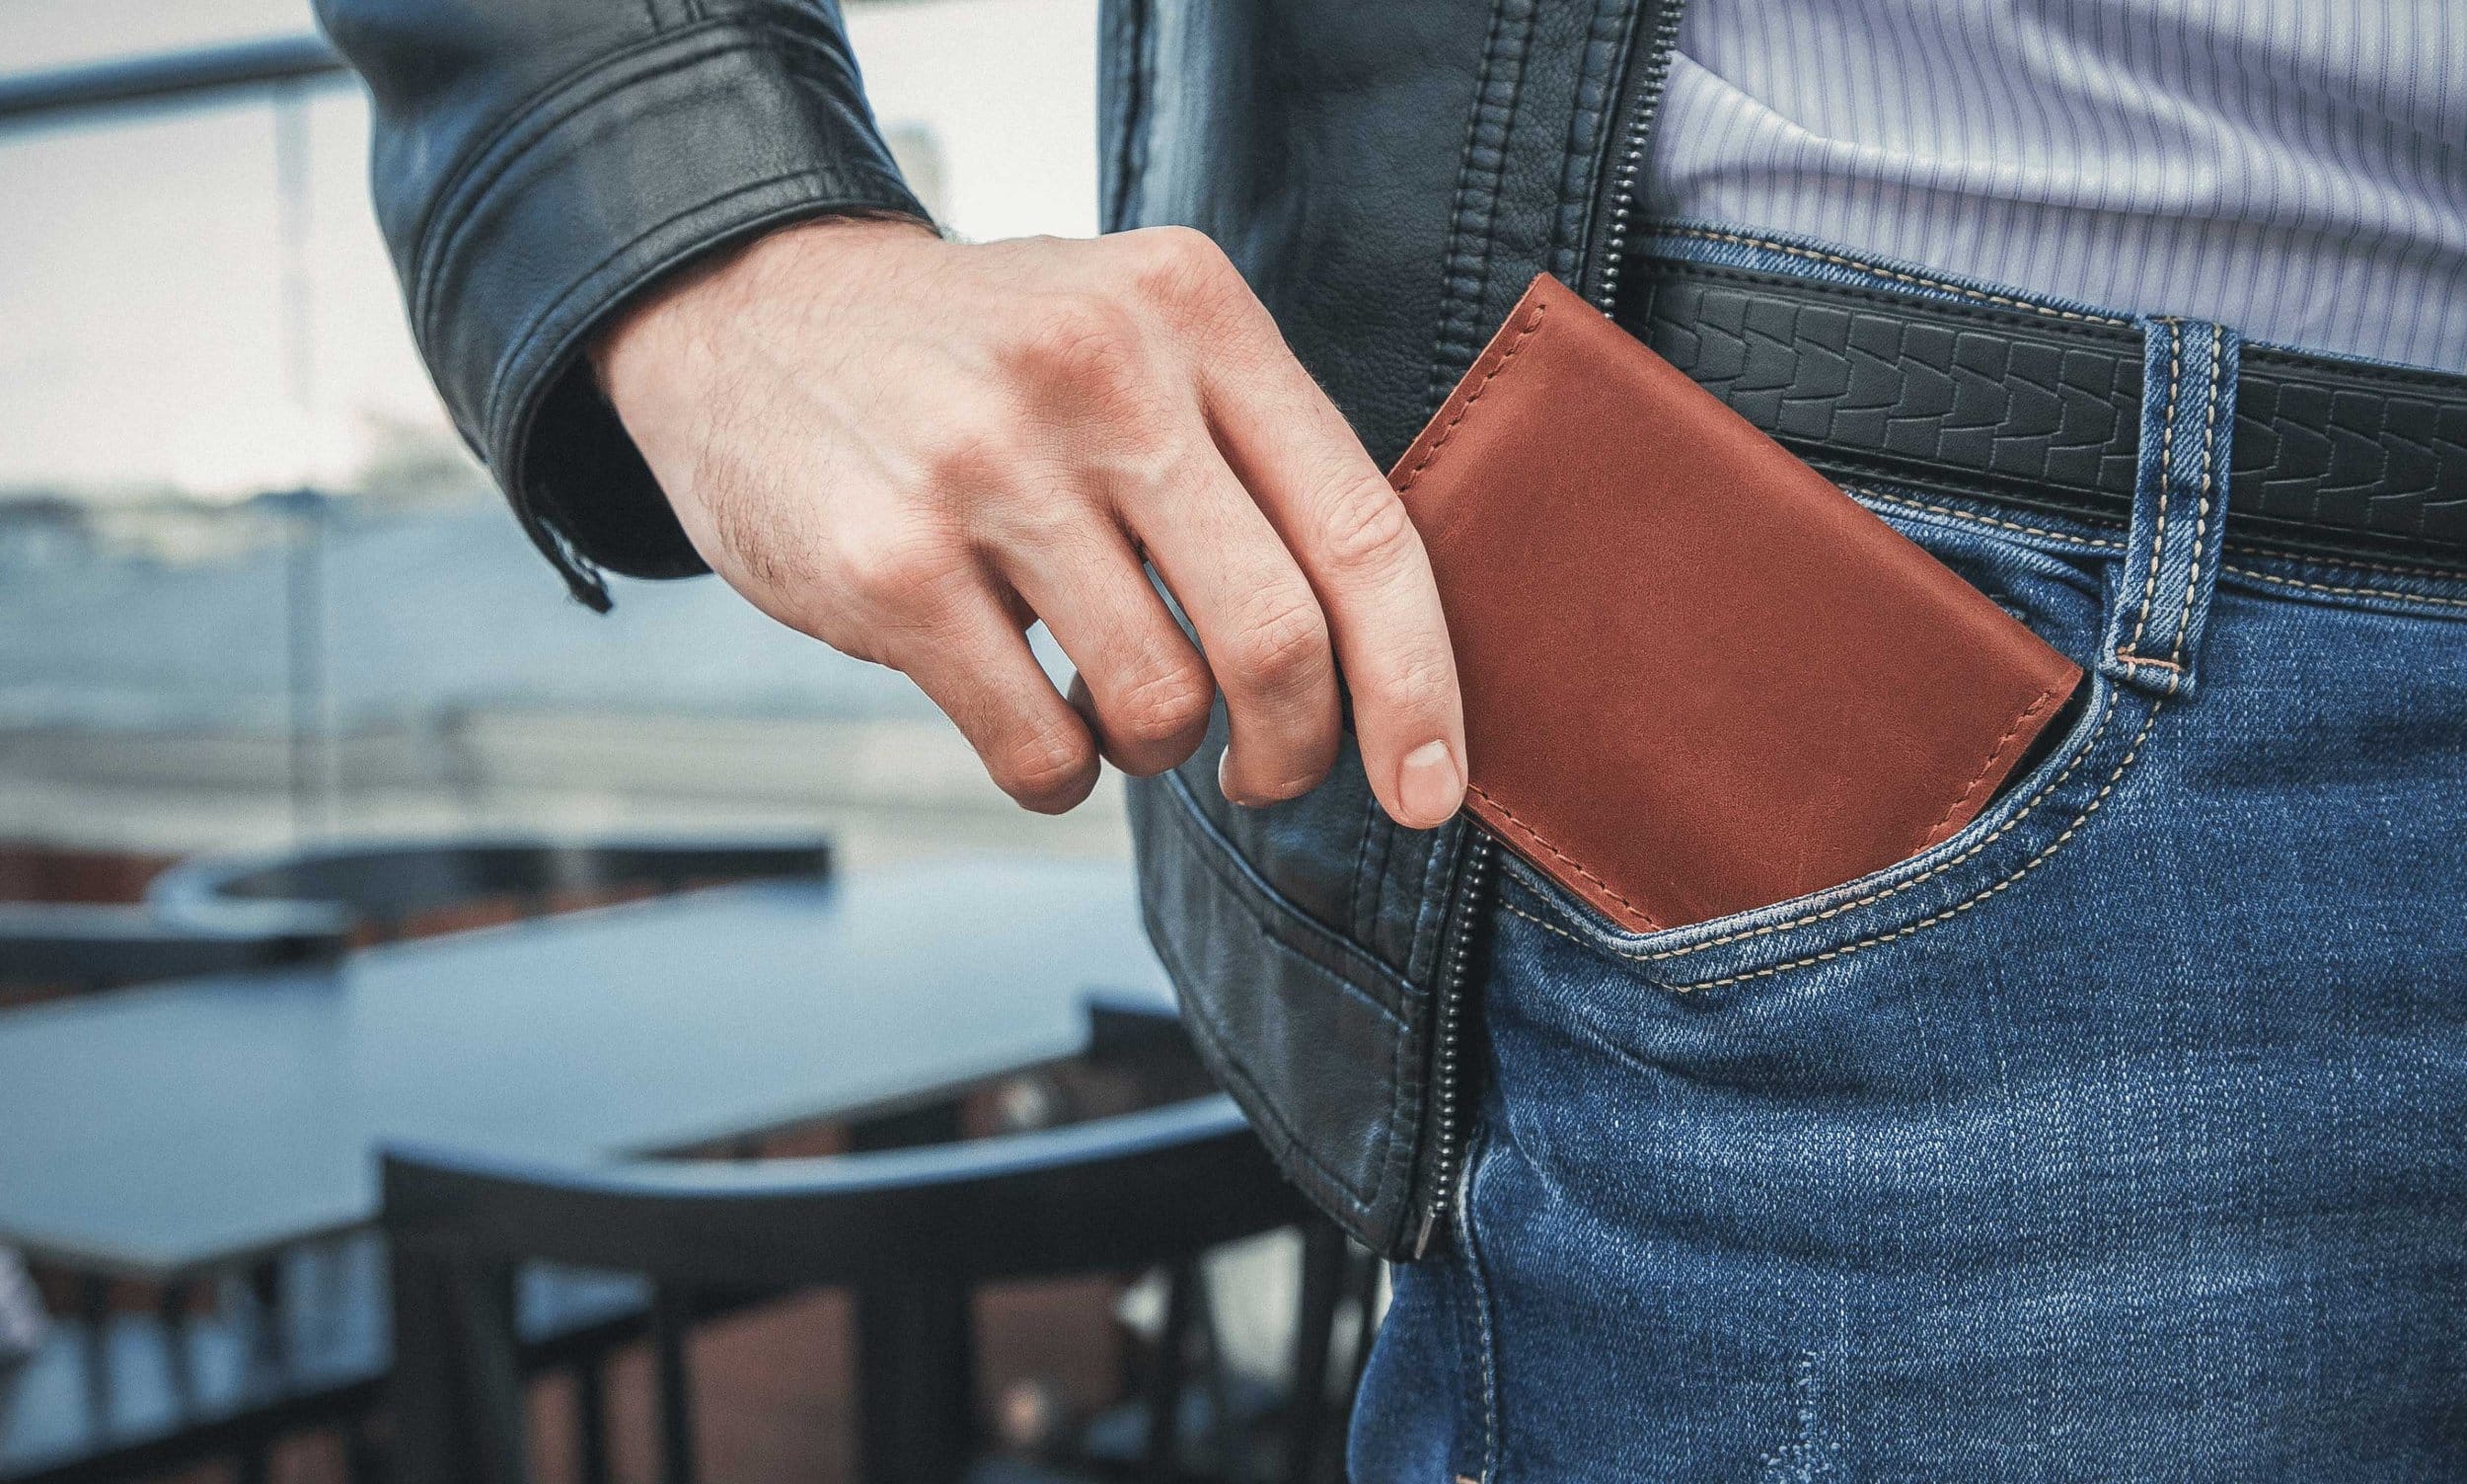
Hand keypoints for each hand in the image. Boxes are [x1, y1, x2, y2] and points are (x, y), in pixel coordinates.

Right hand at [592, 216, 1466, 824]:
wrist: (748, 314)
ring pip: (1158, 707)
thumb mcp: (1131, 332)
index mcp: (1192, 310)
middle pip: (1277, 640)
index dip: (1418, 683)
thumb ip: (1249, 451)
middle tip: (1267, 774)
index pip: (1359, 527)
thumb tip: (1381, 653)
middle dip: (1294, 749)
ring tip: (1109, 703)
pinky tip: (1034, 720)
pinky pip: (1040, 750)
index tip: (1429, 789)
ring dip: (1153, 751)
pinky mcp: (889, 566)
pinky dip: (1059, 775)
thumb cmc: (980, 362)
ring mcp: (987, 467)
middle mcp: (1102, 373)